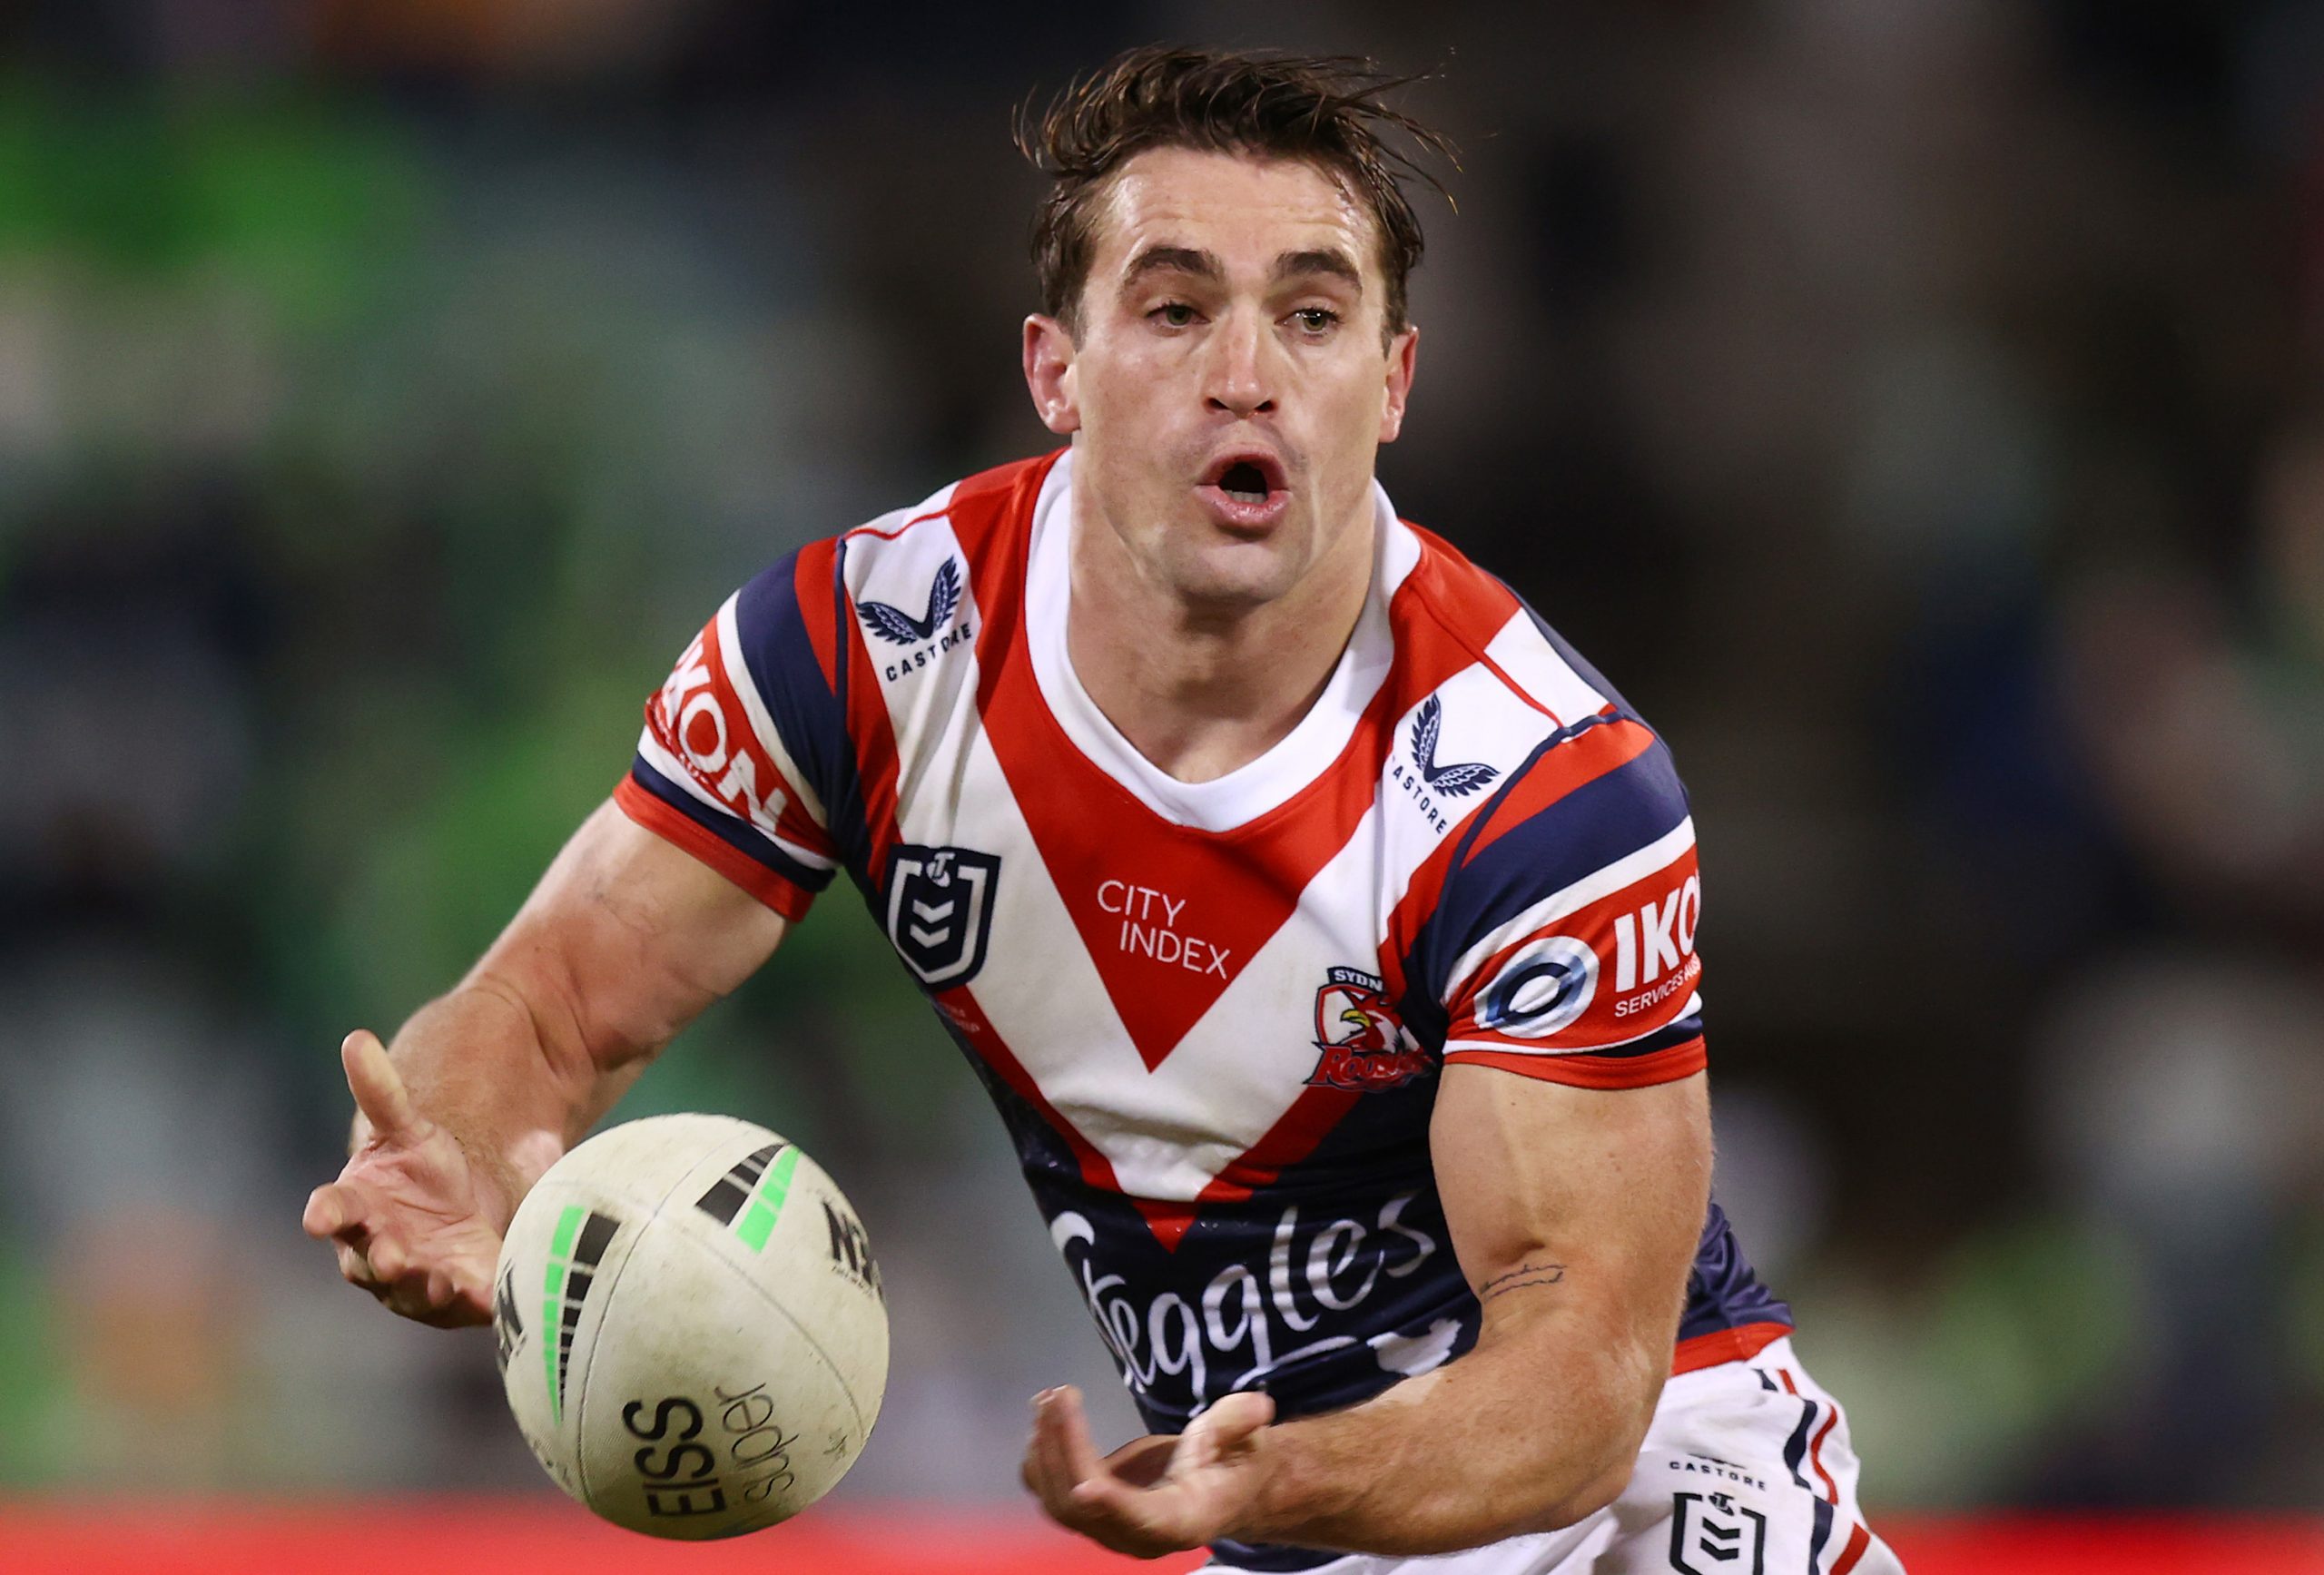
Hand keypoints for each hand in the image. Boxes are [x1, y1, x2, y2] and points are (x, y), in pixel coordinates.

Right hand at [302, 1031, 506, 1327]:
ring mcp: (416, 1278)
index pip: (332, 1210)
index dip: (326, 1214)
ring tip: (440, 1280)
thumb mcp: (407, 1125)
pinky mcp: (457, 1296)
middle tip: (392, 1256)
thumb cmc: (419, 1167)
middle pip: (370, 1261)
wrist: (461, 1205)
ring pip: (413, 1290)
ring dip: (423, 1288)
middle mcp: (377, 1249)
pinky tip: (486, 1298)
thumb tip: (356, 1038)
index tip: (318, 1216)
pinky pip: (461, 1304)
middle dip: (381, 1260)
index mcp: (357, 1207)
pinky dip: (471, 1302)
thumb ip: (381, 1089)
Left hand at [1022, 1384, 1276, 1557]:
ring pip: (1058, 1501)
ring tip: (1048, 1398)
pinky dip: (1039, 1454)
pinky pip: (1050, 1491)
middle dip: (1066, 1448)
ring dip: (1046, 1448)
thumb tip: (1256, 1407)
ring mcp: (1109, 1527)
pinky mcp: (1091, 1510)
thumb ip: (1240, 1424)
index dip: (1115, 1506)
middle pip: (1086, 1507)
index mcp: (1183, 1521)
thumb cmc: (1237, 1461)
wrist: (1221, 1485)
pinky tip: (1045, 1412)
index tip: (1086, 1485)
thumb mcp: (1249, 1440)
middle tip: (1061, 1395)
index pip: (1143, 1519)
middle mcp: (1138, 1535)